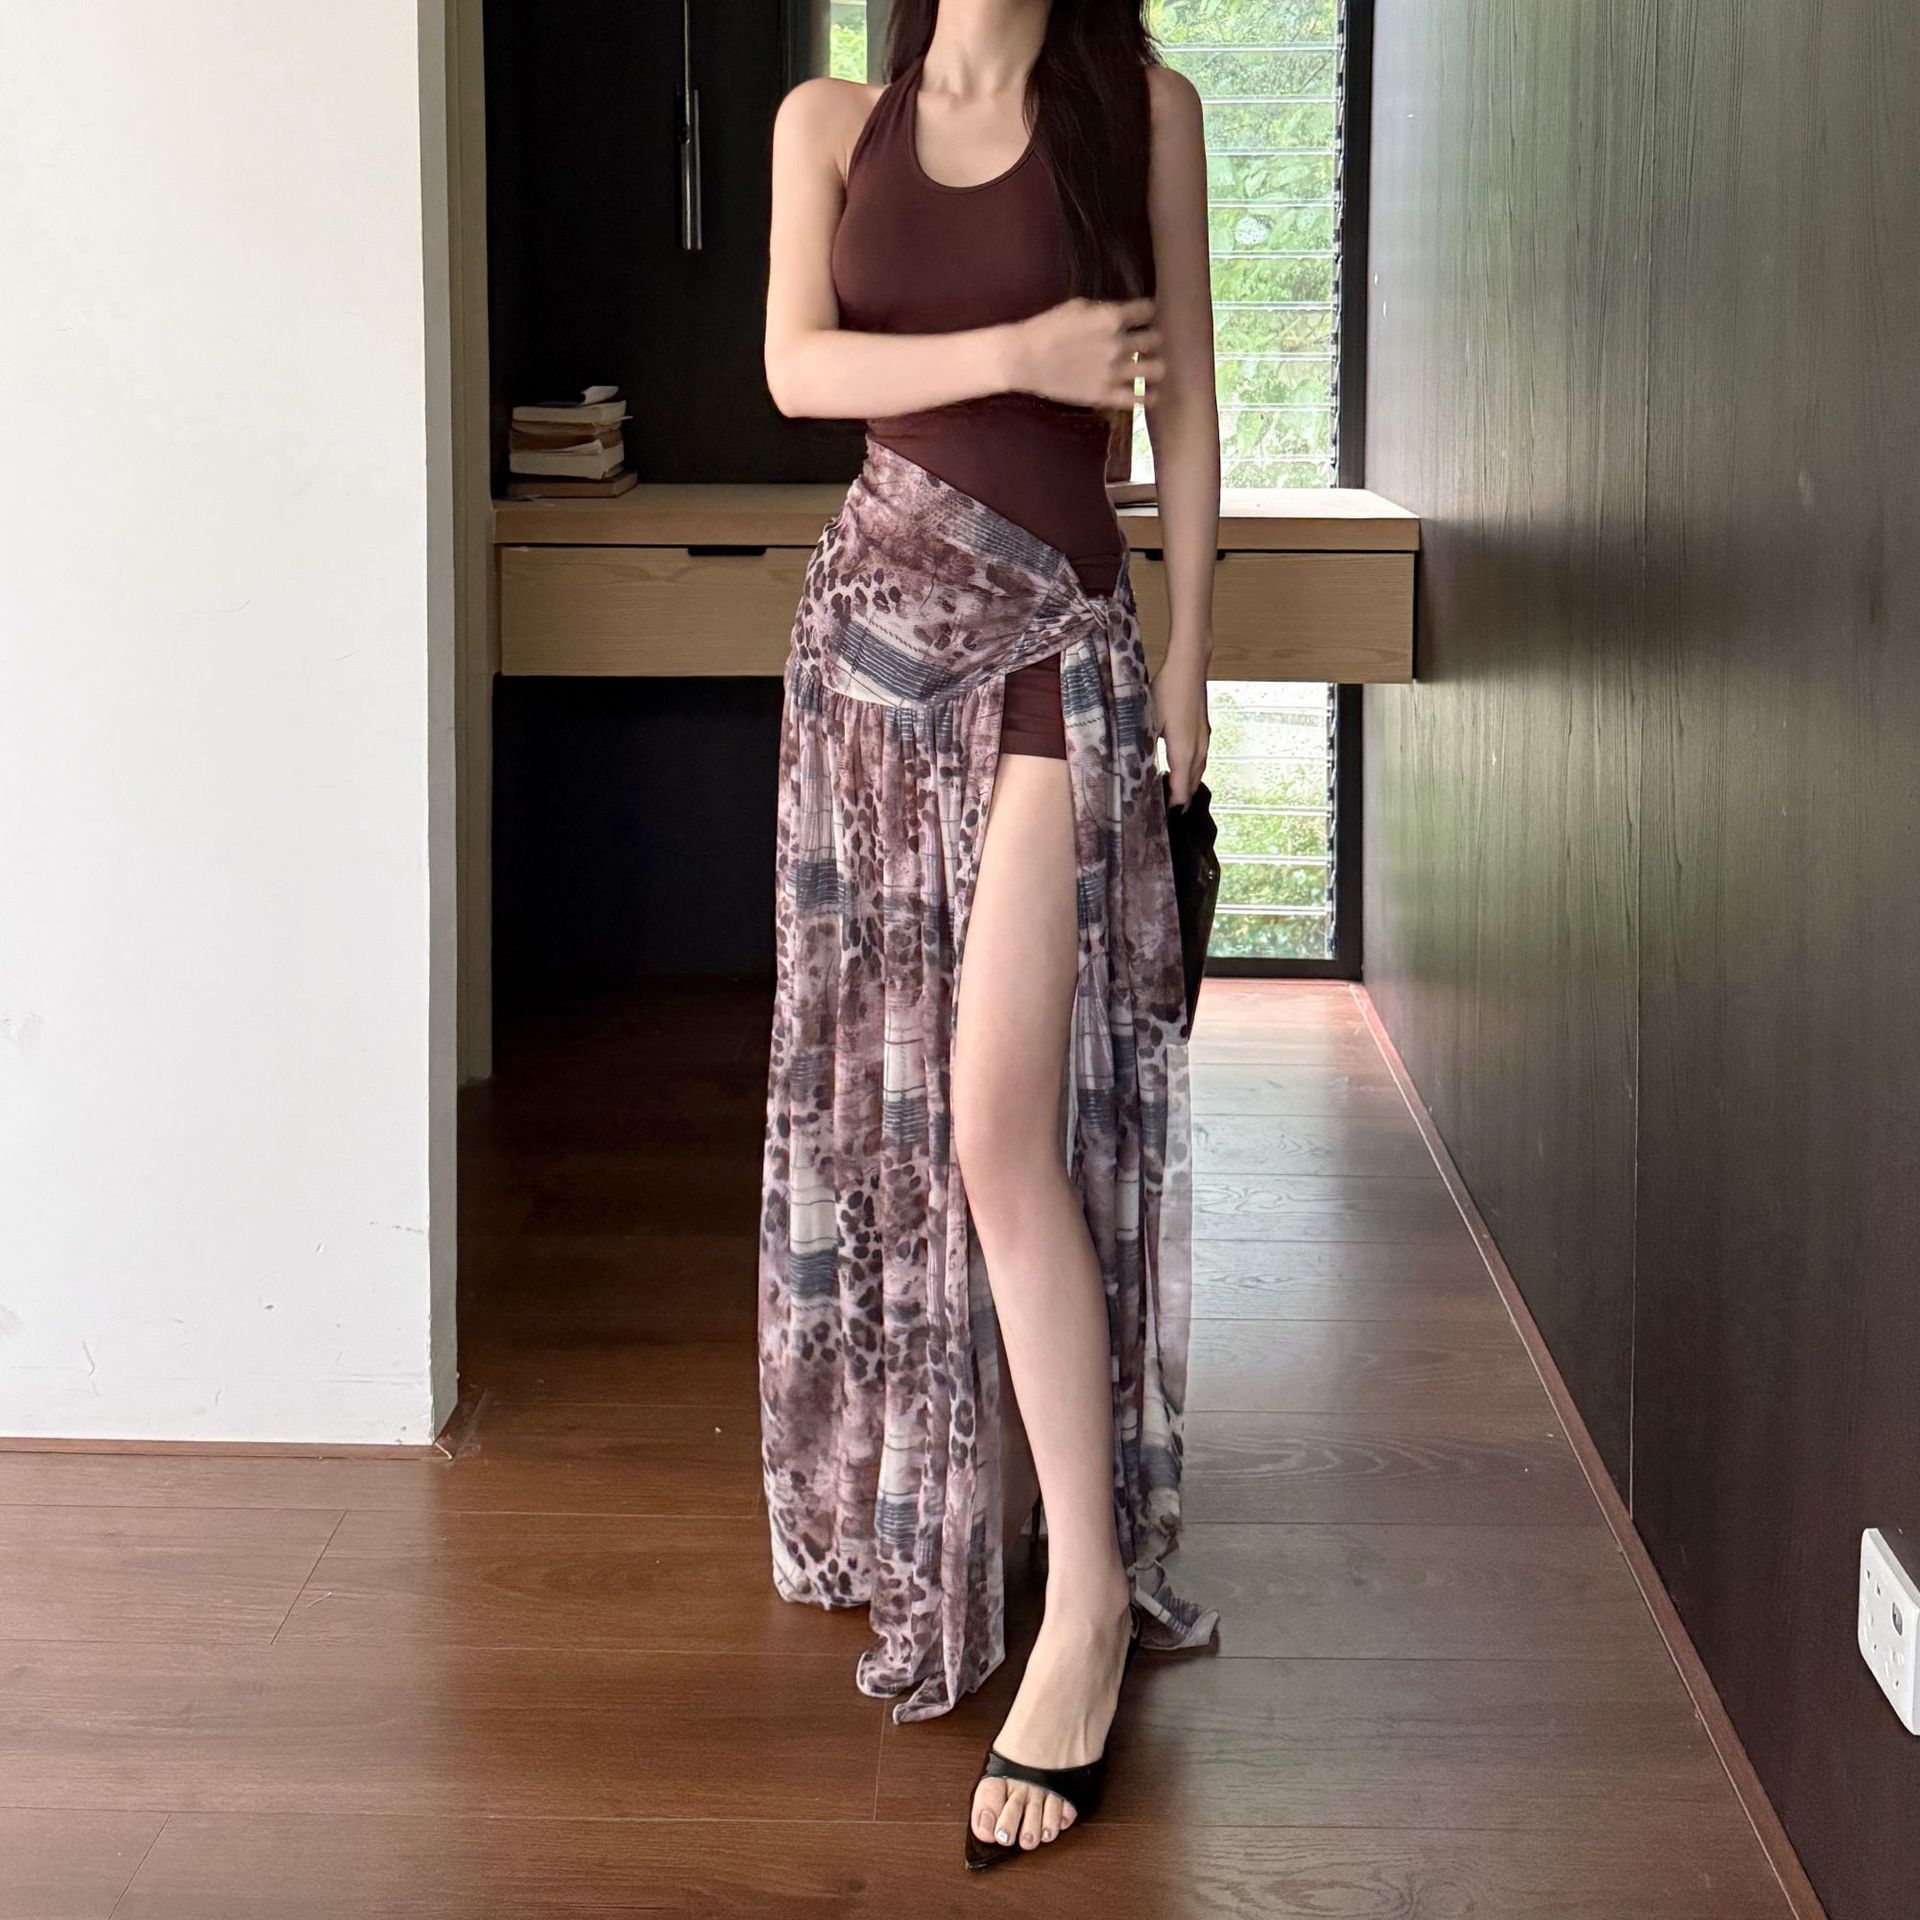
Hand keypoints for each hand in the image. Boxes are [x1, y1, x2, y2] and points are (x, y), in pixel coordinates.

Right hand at [1007, 297, 1163, 409]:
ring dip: (1156, 366)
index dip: (1146, 313)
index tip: (1142, 317)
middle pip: (1156, 339)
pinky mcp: (1105, 395)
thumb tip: (1120, 315)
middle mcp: (1118, 344)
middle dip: (1152, 339)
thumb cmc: (1046, 328)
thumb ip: (1104, 310)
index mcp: (1112, 317)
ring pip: (1156, 369)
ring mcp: (1114, 372)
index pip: (1148, 310)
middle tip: (1145, 343)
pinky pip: (1139, 399)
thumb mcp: (1077, 306)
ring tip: (1149, 368)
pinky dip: (1149, 397)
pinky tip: (1149, 395)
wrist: (1024, 359)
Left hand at [1150, 650, 1210, 807]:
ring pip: (1199, 771)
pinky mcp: (1204, 731)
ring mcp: (1204, 739)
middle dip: (1181, 799)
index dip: (1173, 804)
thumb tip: (1134, 766)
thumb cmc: (1167, 691)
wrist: (1190, 666)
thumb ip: (1143, 746)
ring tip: (1174, 795)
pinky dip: (1191, 771)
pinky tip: (1182, 769)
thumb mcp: (1148, 720)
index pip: (1181, 788)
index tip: (1161, 816)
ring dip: (1187, 785)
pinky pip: (1200, 760)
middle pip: (1192, 783)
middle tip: (1167, 811)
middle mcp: (1198, 749)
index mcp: (1184, 751)